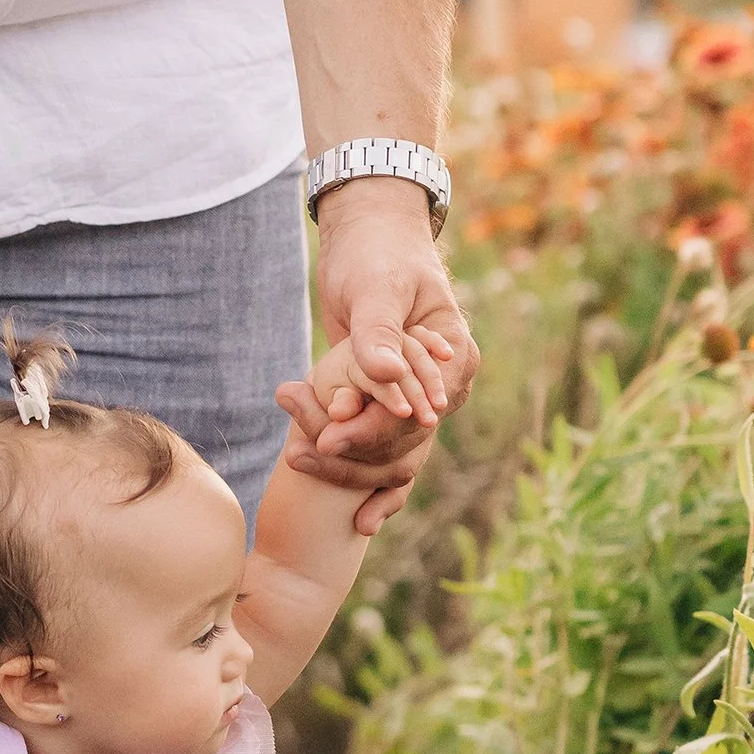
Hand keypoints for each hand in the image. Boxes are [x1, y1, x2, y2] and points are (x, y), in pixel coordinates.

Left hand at [284, 180, 480, 534]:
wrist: (368, 238)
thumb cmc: (377, 253)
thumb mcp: (376, 287)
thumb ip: (380, 332)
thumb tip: (386, 374)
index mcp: (455, 355)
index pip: (421, 409)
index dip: (376, 428)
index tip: (330, 439)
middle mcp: (444, 385)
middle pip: (406, 439)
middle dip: (355, 451)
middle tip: (302, 454)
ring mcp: (419, 397)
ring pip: (393, 452)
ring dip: (350, 465)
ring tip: (299, 462)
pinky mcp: (390, 403)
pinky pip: (381, 447)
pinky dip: (361, 471)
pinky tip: (352, 515)